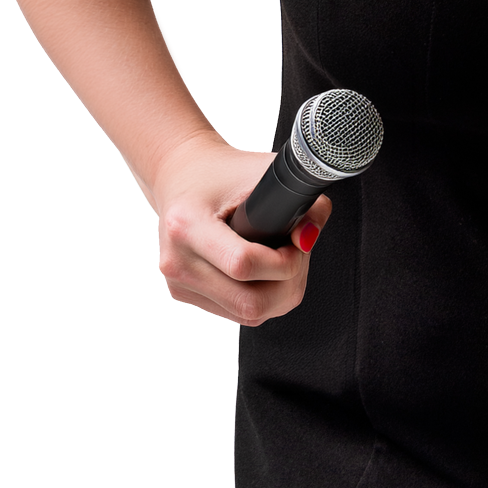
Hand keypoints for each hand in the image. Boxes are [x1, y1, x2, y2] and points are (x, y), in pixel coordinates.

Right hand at [149, 135, 332, 325]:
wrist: (183, 176)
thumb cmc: (221, 172)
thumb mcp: (266, 172)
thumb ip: (303, 202)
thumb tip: (309, 238)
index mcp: (187, 225)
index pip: (243, 264)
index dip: (284, 261)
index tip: (297, 242)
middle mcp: (177, 261)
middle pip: (250, 302)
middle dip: (289, 282)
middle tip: (296, 253)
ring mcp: (179, 284)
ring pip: (249, 315)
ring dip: (281, 293)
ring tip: (285, 259)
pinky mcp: (186, 296)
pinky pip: (239, 315)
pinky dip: (264, 297)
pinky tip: (268, 270)